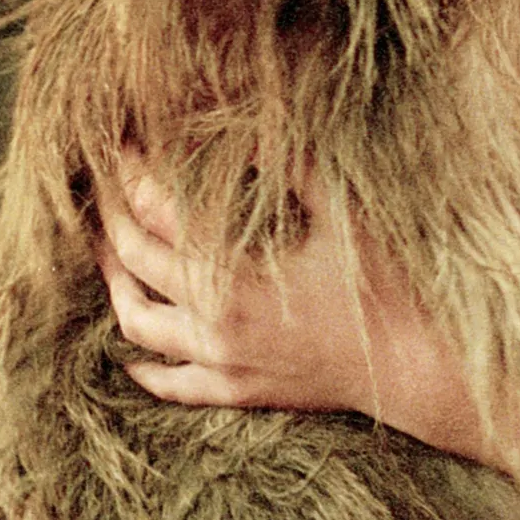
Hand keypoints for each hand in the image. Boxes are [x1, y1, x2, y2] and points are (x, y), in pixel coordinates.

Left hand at [97, 156, 475, 445]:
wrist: (419, 369)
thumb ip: (290, 163)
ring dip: (114, 282)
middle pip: (133, 260)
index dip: (133, 170)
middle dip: (110, 214)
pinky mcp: (239, 391)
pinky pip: (171, 384)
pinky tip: (130, 353)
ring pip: (137, 324)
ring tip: (106, 248)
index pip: (158, 209)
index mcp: (234, 272)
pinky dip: (143, 366)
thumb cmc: (389, 284)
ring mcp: (222, 362)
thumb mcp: (344, 209)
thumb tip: (241, 127)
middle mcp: (214, 321)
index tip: (121, 142)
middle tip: (100, 182)